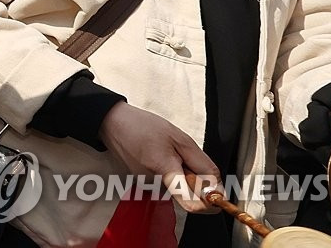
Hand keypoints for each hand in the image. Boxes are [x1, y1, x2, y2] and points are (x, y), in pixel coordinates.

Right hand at [99, 103, 217, 212]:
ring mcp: (147, 187)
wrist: (113, 124)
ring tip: (169, 153)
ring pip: (177, 188)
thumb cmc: (144, 127)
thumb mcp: (181, 138)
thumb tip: (217, 187)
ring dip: (181, 174)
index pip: (192, 205)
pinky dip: (169, 172)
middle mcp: (155, 186)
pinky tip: (159, 156)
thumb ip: (202, 164)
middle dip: (193, 179)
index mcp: (165, 172)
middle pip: (187, 194)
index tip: (216, 192)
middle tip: (185, 157)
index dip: (209, 203)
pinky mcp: (143, 185)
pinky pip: (166, 184)